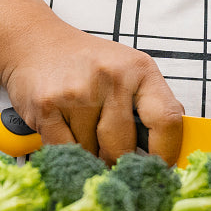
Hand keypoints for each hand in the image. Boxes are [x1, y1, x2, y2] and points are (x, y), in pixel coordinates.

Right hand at [0, 22, 182, 163]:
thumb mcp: (130, 70)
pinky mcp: (48, 106)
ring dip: (89, 152)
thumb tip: (175, 148)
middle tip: (110, 154)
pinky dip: (66, 150)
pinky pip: (65, 150)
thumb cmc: (88, 63)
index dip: (166, 153)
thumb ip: (153, 105)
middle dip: (117, 160)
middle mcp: (111, 77)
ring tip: (81, 126)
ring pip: (92, 152)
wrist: (36, 42)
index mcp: (140, 69)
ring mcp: (77, 91)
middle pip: (124, 147)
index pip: (167, 120)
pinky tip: (64, 129)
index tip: (160, 169)